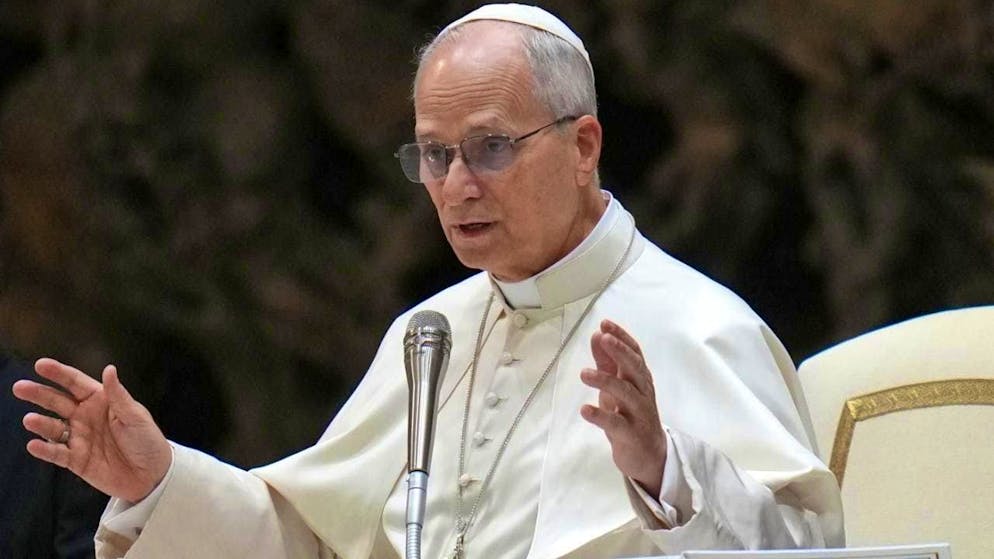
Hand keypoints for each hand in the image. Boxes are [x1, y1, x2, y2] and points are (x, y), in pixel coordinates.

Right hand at [12, 358, 172, 501]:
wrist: (152, 476)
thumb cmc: (147, 441)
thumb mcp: (135, 415)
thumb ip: (118, 395)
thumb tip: (109, 369)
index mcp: (101, 401)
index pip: (76, 383)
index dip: (58, 374)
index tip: (40, 365)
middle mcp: (86, 417)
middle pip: (58, 402)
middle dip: (39, 394)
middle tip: (20, 387)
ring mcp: (79, 438)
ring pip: (54, 428)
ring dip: (41, 423)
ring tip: (30, 419)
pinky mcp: (76, 460)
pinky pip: (57, 454)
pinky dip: (45, 450)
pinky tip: (34, 445)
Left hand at [580, 319, 666, 495]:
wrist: (649, 456)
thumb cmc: (630, 415)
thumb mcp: (617, 387)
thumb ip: (607, 363)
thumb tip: (597, 336)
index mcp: (640, 380)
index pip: (635, 353)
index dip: (622, 338)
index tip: (605, 324)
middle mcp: (643, 393)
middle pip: (635, 369)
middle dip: (620, 352)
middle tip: (603, 339)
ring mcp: (639, 414)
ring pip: (625, 394)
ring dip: (605, 381)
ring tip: (584, 373)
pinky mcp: (631, 435)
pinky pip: (616, 424)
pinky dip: (600, 416)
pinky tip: (584, 409)